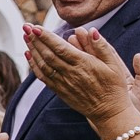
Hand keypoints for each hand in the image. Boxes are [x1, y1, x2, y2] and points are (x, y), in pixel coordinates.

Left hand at [24, 24, 139, 126]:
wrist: (109, 112)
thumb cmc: (113, 87)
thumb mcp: (114, 65)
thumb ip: (102, 46)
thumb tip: (91, 30)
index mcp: (83, 64)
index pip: (60, 48)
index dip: (46, 37)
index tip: (35, 27)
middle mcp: (70, 74)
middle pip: (47, 55)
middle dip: (35, 40)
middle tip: (26, 26)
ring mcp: (63, 83)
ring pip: (43, 65)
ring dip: (32, 50)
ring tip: (25, 36)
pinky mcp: (60, 91)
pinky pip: (43, 77)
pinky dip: (33, 65)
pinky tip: (29, 55)